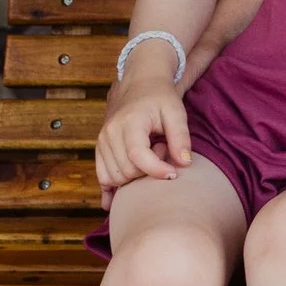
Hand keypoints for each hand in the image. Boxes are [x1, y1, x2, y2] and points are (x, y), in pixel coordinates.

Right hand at [95, 73, 192, 208]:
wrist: (140, 84)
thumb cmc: (161, 98)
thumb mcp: (176, 112)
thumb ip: (181, 137)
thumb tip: (185, 163)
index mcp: (129, 122)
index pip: (138, 156)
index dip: (157, 170)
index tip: (174, 174)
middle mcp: (110, 133)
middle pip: (126, 171)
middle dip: (148, 171)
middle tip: (163, 152)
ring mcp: (101, 142)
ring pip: (114, 178)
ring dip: (135, 176)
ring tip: (151, 155)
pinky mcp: (100, 150)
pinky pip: (102, 176)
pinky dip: (111, 189)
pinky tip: (118, 201)